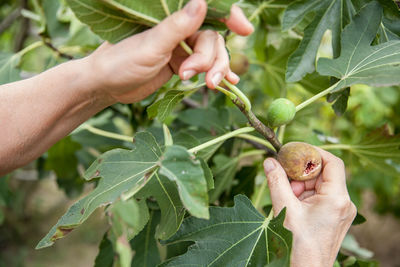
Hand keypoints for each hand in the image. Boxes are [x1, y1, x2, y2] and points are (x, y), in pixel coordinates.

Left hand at [85, 0, 253, 103]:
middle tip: (197, 76)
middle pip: (212, 39)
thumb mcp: (151, 46)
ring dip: (214, 70)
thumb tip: (203, 2)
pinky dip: (216, 74)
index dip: (229, 17)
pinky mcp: (181, 64)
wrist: (106, 86)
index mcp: (171, 16)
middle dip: (211, 59)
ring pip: (211, 55)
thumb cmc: (120, 61)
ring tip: (208, 85)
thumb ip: (177, 27)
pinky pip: (204, 67)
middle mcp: (179, 29)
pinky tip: (227, 83)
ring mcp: (181, 47)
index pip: (207, 11)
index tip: (245, 30)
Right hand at [263, 148, 356, 266]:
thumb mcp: (284, 208)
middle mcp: (343, 203)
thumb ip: (276, 181)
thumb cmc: (298, 245)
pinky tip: (292, 205)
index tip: (295, 150)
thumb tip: (269, 161)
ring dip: (301, 186)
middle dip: (301, 173)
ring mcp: (340, 211)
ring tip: (286, 198)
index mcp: (337, 199)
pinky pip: (319, 197)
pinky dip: (304, 196)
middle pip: (323, 174)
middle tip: (283, 177)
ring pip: (320, 186)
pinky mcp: (334, 217)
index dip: (314, 153)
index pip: (332, 162)